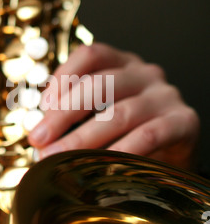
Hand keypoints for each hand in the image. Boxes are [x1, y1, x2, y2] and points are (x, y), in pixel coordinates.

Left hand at [28, 42, 199, 170]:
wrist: (174, 156)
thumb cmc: (130, 132)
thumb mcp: (103, 113)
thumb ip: (76, 113)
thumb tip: (39, 131)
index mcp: (122, 63)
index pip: (90, 56)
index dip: (62, 78)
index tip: (42, 109)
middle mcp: (145, 73)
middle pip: (99, 85)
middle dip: (63, 115)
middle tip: (39, 140)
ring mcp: (165, 96)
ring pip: (118, 114)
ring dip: (82, 139)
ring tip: (58, 158)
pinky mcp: (183, 121)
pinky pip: (147, 136)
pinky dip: (119, 152)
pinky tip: (98, 168)